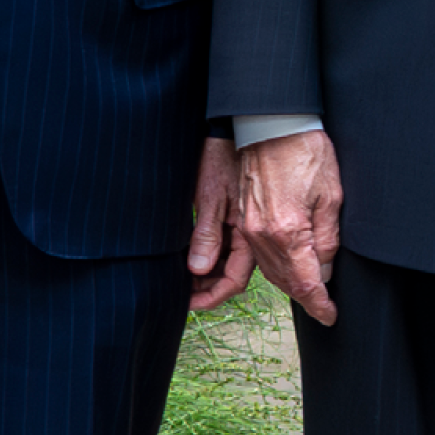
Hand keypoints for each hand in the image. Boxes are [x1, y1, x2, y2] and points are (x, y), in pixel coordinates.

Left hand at [181, 135, 258, 311]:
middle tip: (183, 295)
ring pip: (231, 263)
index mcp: (248, 233)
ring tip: (184, 279)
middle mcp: (252, 235)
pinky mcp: (241, 215)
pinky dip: (213, 257)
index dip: (213, 296)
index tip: (190, 304)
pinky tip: (196, 256)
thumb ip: (207, 233)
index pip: (234, 280)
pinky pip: (230, 247)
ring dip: (209, 275)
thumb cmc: (225, 156)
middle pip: (233, 276)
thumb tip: (198, 268)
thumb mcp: (211, 195)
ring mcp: (247, 226)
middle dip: (208, 290)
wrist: (242, 129)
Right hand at [230, 131, 345, 324]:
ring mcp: (249, 228)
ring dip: (290, 284)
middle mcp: (263, 235)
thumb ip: (328, 238)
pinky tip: (289, 266)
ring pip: (270, 272)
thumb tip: (325, 269)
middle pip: (285, 282)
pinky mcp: (243, 219)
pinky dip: (275, 267)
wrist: (272, 125)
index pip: (305, 283)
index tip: (330, 315)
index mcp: (289, 231)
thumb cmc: (306, 152)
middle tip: (325, 305)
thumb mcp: (332, 196)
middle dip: (307, 296)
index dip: (319, 305)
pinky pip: (258, 256)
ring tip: (310, 289)